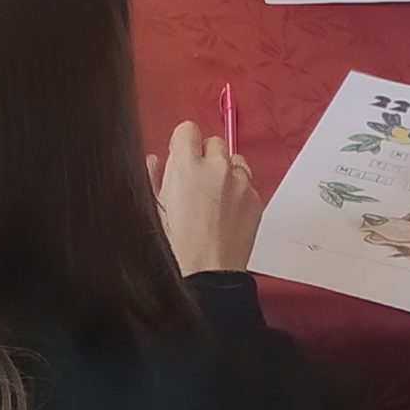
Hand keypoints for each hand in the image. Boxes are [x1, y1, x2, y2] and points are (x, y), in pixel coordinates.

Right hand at [149, 118, 261, 275]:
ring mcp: (239, 183)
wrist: (206, 279)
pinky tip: (227, 213)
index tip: (181, 158)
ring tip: (214, 198)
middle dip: (205, 157)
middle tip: (197, 182)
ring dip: (225, 172)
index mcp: (186, 165)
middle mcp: (216, 167)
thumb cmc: (176, 249)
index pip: (187, 129)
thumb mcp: (153, 208)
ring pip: (234, 161)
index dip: (183, 144)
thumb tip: (155, 161)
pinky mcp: (256, 200)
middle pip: (213, 142)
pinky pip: (248, 184)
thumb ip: (154, 177)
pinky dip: (239, 192)